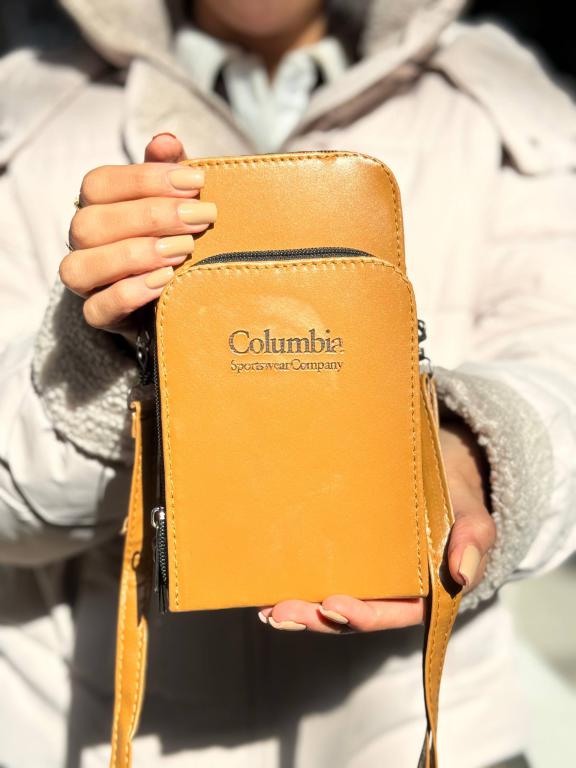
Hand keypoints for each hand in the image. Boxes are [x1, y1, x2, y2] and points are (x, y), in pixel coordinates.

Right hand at [60, 134, 216, 338]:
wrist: (180, 296)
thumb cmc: (177, 237)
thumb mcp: (178, 201)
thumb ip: (170, 171)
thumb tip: (166, 140)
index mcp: (97, 207)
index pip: (99, 184)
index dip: (145, 179)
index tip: (196, 180)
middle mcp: (84, 243)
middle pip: (91, 222)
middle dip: (151, 216)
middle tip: (201, 217)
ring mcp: (88, 282)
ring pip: (81, 265)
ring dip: (135, 254)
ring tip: (184, 249)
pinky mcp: (100, 317)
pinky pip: (97, 309)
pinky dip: (130, 293)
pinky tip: (165, 281)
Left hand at [257, 417, 495, 632]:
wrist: (440, 471)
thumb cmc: (457, 499)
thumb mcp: (473, 517)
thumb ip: (474, 540)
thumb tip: (461, 571)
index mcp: (422, 591)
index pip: (390, 612)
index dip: (362, 616)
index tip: (335, 607)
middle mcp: (390, 590)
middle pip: (352, 613)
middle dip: (317, 618)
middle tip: (284, 612)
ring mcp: (367, 573)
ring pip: (332, 599)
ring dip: (301, 609)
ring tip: (270, 609)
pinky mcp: (347, 552)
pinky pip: (321, 571)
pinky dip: (297, 581)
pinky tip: (267, 587)